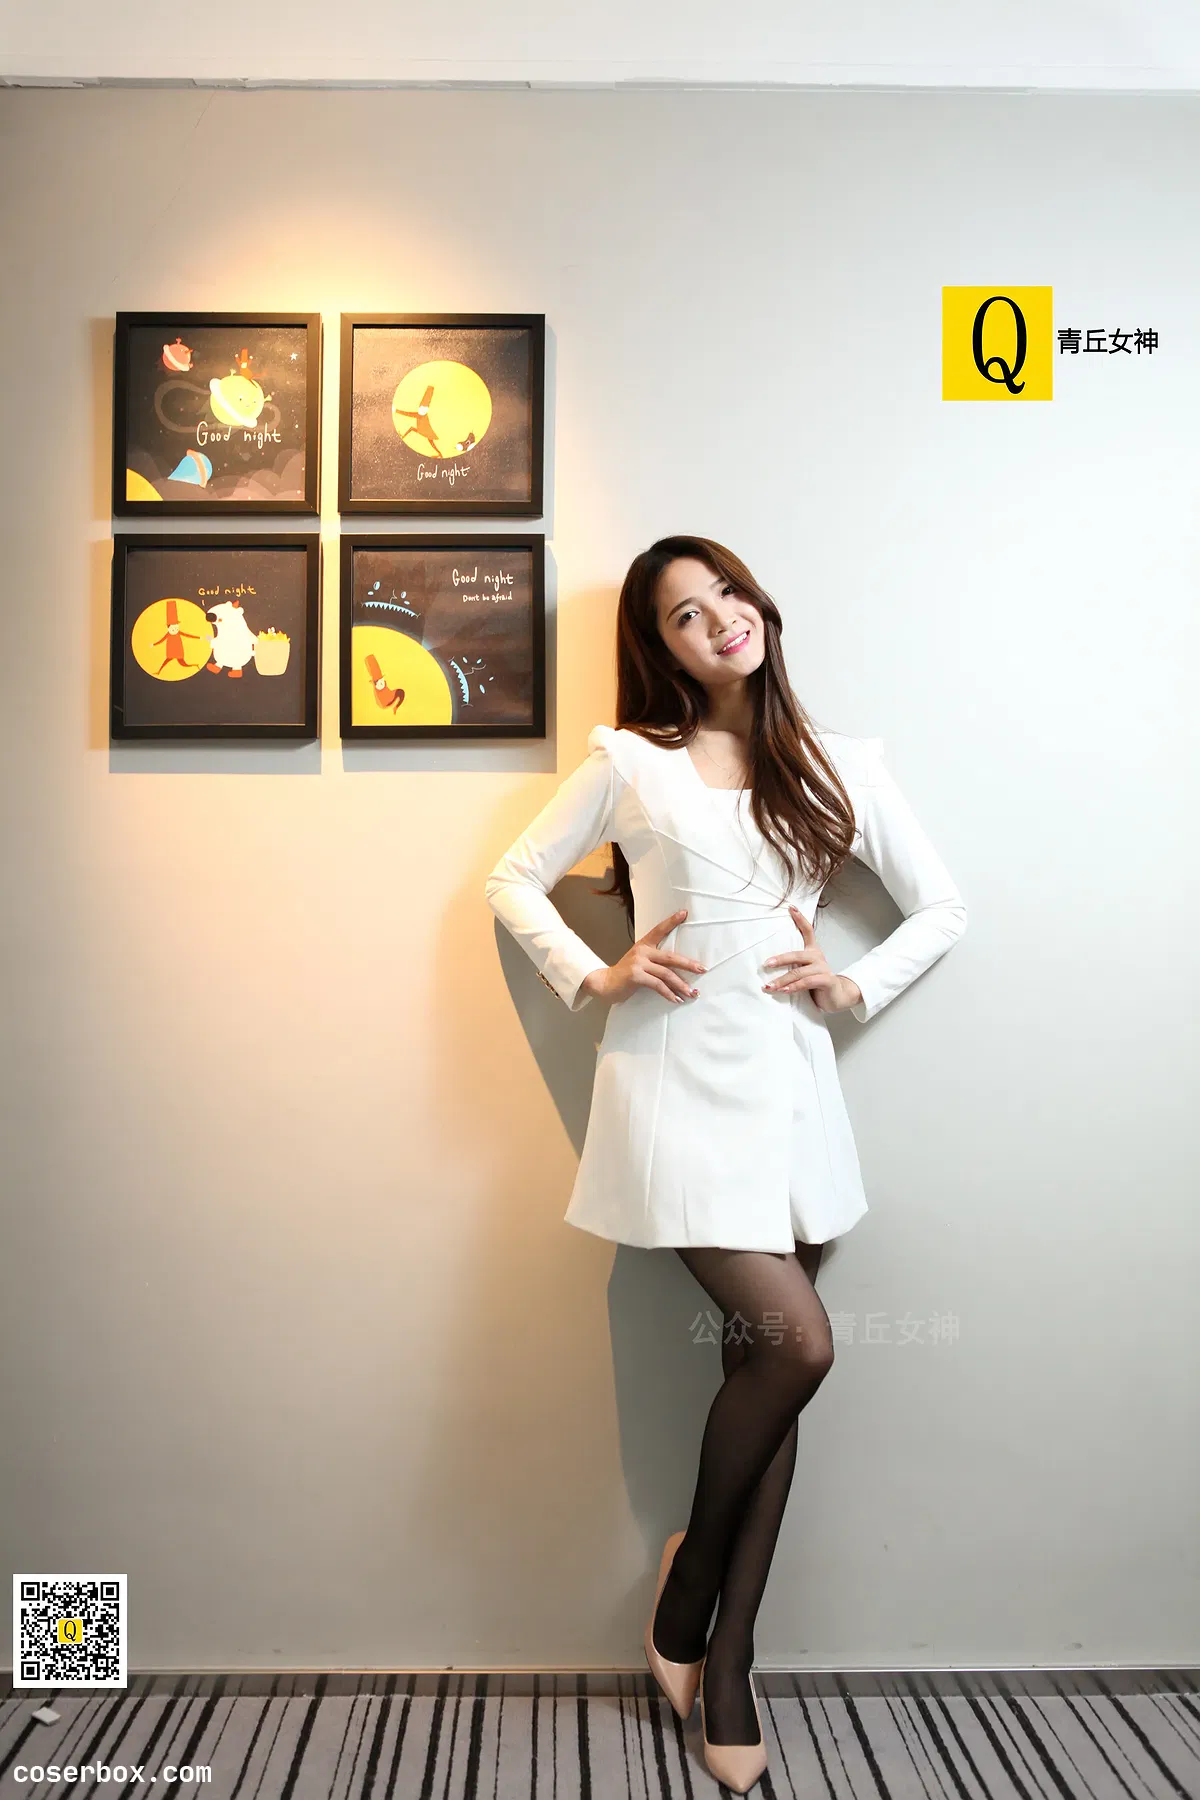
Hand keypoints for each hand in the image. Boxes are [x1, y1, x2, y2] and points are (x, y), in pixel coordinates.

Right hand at [581, 908, 706, 1005]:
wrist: (604, 983)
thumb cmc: (625, 974)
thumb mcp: (639, 961)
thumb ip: (654, 961)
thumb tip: (678, 968)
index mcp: (644, 945)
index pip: (659, 930)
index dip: (672, 921)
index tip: (684, 913)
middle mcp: (642, 951)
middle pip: (670, 957)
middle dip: (688, 964)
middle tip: (702, 969)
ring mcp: (638, 963)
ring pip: (666, 973)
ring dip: (681, 984)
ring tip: (692, 992)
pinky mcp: (636, 976)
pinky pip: (657, 985)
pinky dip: (669, 994)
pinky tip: (677, 999)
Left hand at [761, 905, 862, 1013]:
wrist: (837, 996)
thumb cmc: (817, 983)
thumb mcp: (804, 970)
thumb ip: (792, 965)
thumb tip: (767, 964)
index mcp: (812, 952)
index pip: (808, 931)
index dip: (800, 919)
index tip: (791, 908)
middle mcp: (818, 957)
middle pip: (797, 955)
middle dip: (780, 959)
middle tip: (766, 964)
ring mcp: (823, 968)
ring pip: (799, 972)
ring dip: (782, 980)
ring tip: (769, 986)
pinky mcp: (827, 981)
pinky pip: (808, 982)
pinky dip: (795, 987)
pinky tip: (785, 990)